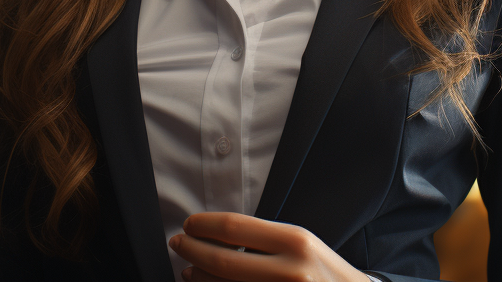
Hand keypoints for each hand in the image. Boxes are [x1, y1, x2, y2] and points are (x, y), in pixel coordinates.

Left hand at [168, 212, 372, 281]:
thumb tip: (215, 234)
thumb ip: (264, 239)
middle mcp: (289, 269)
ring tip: (189, 270)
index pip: (234, 227)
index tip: (189, 225)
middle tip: (178, 244)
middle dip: (192, 250)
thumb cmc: (323, 273)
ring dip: (198, 277)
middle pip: (221, 259)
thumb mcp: (302, 245)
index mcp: (295, 241)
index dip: (203, 225)